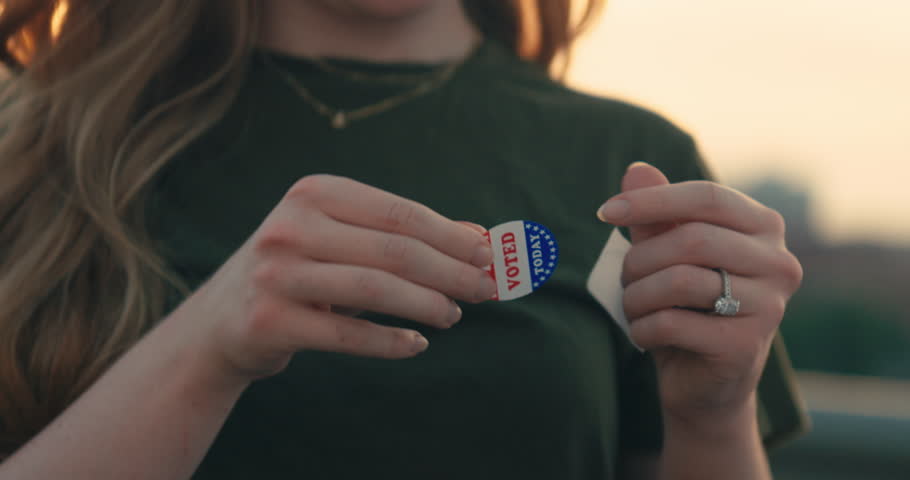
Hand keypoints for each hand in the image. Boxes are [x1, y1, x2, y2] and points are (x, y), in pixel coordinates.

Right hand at [176, 175, 496, 379]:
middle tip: (489, 290)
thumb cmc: (300, 274)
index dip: (453, 237)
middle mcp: (290, 226)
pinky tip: (418, 344)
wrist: (218, 323)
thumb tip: (481, 239)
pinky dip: (389, 341)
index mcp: (313, 193)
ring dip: (427, 303)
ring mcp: (275, 273)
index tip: (493, 257)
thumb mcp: (346, 243)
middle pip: (394, 250)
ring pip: (374, 288)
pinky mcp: (268, 321)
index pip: (401, 214)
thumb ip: (407, 237)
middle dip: (451, 271)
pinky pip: (345, 333)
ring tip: (456, 315)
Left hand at [598, 163, 802, 426]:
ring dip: (637, 295)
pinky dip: (643, 328)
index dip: (653, 200)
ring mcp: (769, 307)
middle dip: (641, 259)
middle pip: (692, 239)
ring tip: (633, 306)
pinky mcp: (745, 346)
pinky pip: (672, 323)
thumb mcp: (668, 254)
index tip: (605, 212)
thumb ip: (656, 215)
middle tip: (624, 279)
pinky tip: (644, 334)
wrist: (705, 382)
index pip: (708, 196)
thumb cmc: (686, 307)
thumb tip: (636, 170)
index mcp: (763, 228)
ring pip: (680, 281)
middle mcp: (779, 263)